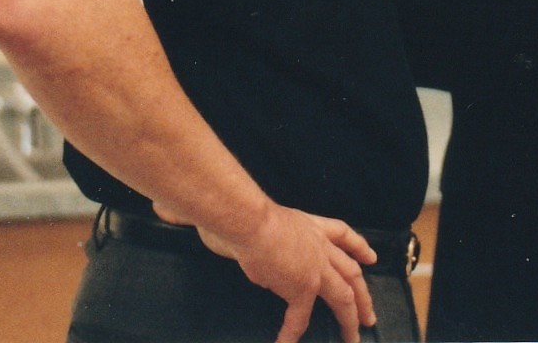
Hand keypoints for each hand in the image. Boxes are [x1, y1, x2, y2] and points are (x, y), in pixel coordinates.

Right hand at [157, 200, 378, 342]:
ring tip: (354, 337)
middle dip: (364, 293)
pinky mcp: (303, 287)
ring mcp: (315, 267)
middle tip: (371, 312)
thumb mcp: (237, 211)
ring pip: (344, 297)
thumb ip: (214, 215)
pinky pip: (302, 319)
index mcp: (309, 225)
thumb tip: (166, 208)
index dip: (359, 247)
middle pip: (352, 271)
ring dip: (351, 319)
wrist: (246, 218)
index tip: (371, 256)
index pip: (343, 235)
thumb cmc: (237, 209)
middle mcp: (318, 245)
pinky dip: (294, 334)